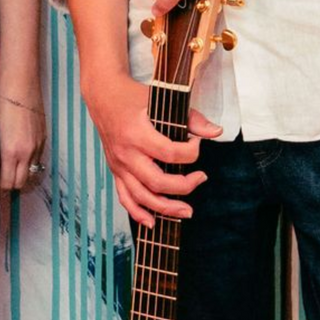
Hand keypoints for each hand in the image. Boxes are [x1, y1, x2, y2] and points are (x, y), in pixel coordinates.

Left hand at [0, 88, 45, 193]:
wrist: (20, 80)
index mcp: (11, 151)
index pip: (8, 183)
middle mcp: (27, 151)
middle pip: (21, 182)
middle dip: (11, 186)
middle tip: (0, 184)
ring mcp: (38, 144)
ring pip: (32, 172)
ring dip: (22, 175)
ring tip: (10, 172)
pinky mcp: (44, 136)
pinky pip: (38, 158)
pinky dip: (30, 162)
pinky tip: (21, 157)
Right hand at [80, 70, 222, 227]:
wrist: (103, 97)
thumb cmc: (133, 97)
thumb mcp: (162, 101)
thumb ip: (191, 118)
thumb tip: (216, 132)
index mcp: (137, 133)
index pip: (169, 152)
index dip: (191, 152)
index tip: (197, 144)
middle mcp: (126, 153)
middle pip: (156, 181)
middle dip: (183, 186)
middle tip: (201, 179)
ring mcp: (119, 165)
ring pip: (141, 196)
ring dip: (165, 208)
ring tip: (186, 211)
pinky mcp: (115, 171)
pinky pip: (125, 198)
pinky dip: (137, 213)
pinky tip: (152, 223)